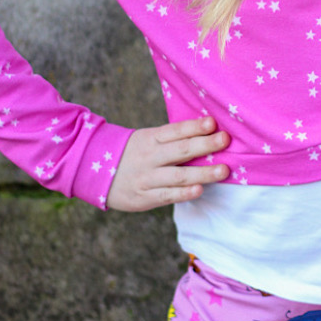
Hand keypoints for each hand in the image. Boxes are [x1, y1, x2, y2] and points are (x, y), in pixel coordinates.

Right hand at [106, 116, 229, 210]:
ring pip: (178, 175)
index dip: (194, 126)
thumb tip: (209, 131)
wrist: (96, 174)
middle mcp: (149, 157)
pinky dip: (184, 193)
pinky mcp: (144, 198)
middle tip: (225, 140)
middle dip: (205, 145)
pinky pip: (167, 195)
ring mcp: (146, 178)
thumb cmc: (134, 154)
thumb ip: (173, 138)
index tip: (213, 123)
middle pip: (180, 150)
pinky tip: (199, 190)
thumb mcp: (147, 140)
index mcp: (151, 139)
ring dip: (203, 173)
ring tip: (223, 170)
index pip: (175, 131)